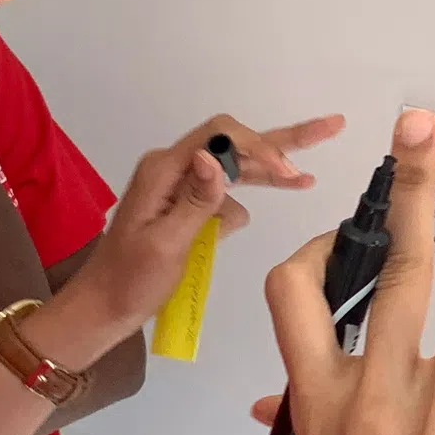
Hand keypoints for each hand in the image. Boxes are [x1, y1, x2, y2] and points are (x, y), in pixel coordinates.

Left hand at [58, 111, 345, 344]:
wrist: (103, 308)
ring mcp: (178, 188)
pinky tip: (246, 219)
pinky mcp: (184, 209)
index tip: (288, 172)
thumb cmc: (130, 281)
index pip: (220, 137)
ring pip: (234, 169)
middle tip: (331, 126)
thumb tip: (213, 157)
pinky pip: (222, 197)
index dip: (259, 147)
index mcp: (164, 171)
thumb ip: (195, 201)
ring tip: (306, 178)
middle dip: (281, 140)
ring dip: (269, 172)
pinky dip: (242, 202)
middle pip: (234, 144)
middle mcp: (172, 170)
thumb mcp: (166, 244)